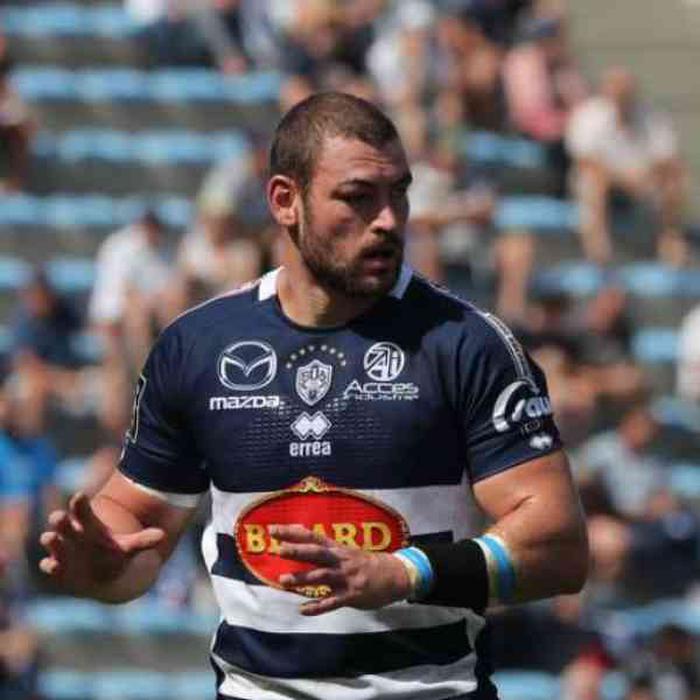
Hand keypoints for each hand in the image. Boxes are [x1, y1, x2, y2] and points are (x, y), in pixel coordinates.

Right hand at [39, 492, 164, 598]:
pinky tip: (51, 564)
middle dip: (60, 519)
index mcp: (88, 524)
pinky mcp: (58, 568)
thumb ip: (143, 540)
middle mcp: (72, 534)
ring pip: (52, 541)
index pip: (81, 509)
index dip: (79, 504)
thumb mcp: (128, 547)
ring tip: (51, 537)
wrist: (104, 577)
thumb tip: (162, 536)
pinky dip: (50, 565)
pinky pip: (49, 565)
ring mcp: (62, 551)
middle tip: (59, 516)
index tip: (80, 495)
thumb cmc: (114, 553)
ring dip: (51, 540)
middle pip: (63, 522)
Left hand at [270, 524, 410, 615]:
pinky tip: (303, 610)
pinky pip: (332, 602)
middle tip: (278, 549)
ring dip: (303, 578)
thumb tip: (302, 543)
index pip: (312, 536)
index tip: (273, 530)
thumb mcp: (346, 552)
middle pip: (316, 553)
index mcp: (337, 549)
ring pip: (322, 576)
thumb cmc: (366, 563)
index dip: (292, 533)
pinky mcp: (352, 595)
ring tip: (284, 580)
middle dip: (298, 550)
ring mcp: (346, 578)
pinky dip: (317, 606)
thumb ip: (325, 550)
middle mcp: (340, 560)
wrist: (395, 574)